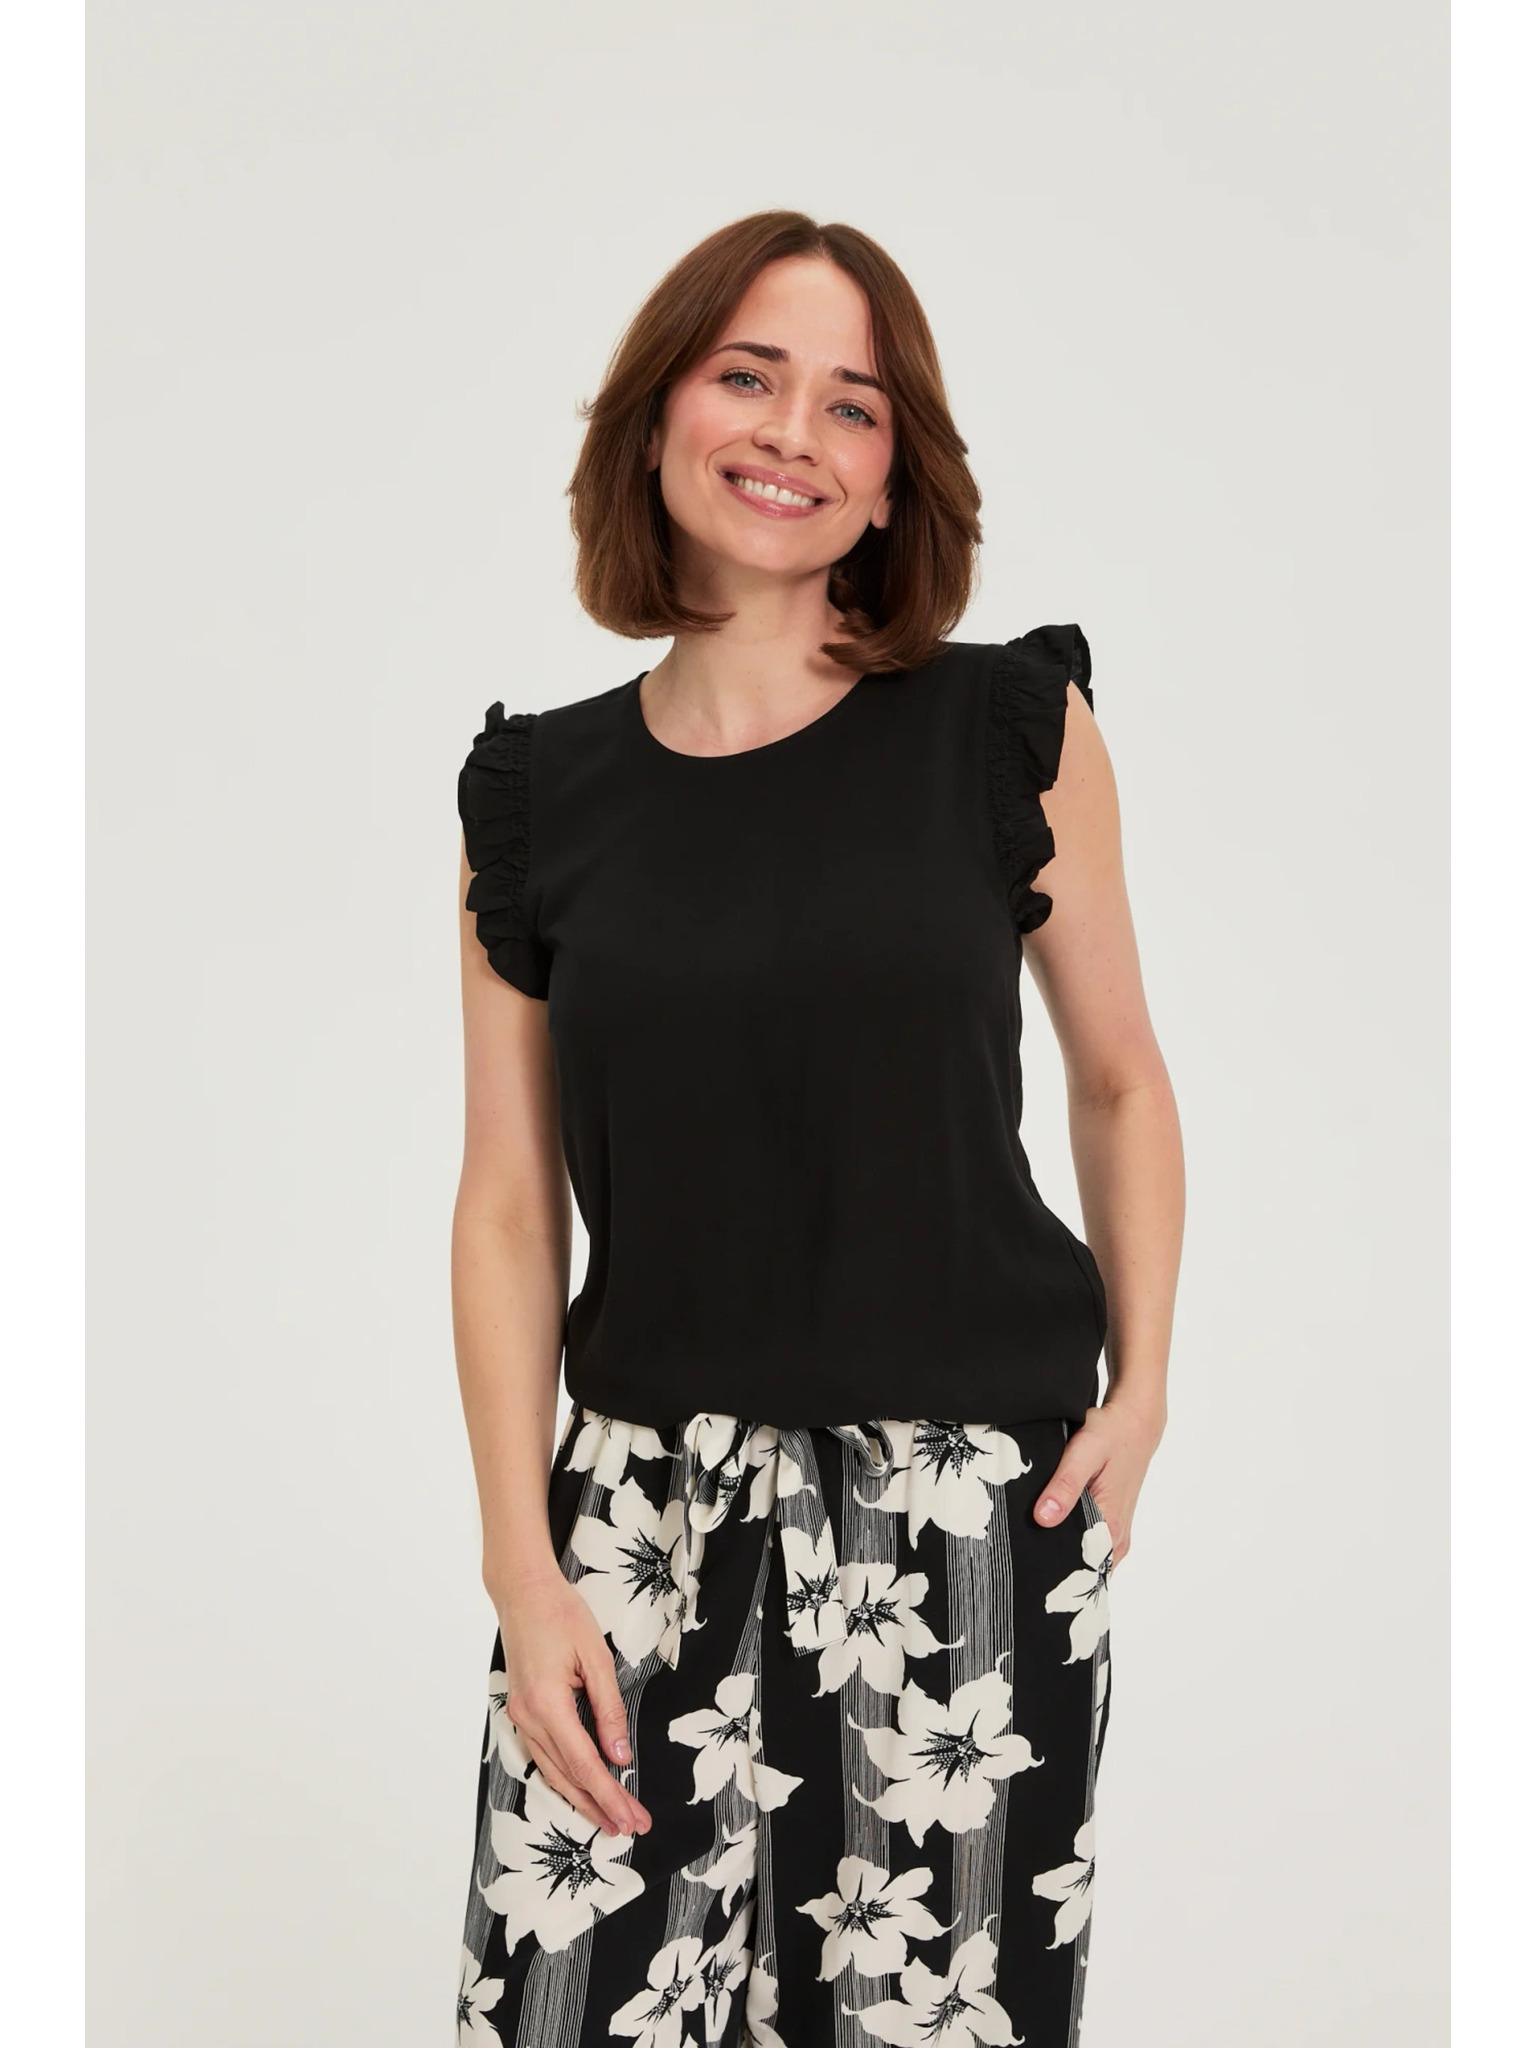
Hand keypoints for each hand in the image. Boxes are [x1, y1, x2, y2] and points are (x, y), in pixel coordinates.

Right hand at [496, 1568, 651, 1838]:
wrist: (523, 1591)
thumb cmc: (562, 1615)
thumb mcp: (597, 1659)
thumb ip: (609, 1710)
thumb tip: (620, 1756)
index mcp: (548, 1704)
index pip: (585, 1764)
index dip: (610, 1795)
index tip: (632, 1818)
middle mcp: (528, 1718)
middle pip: (568, 1777)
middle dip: (600, 1806)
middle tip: (629, 1828)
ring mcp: (520, 1716)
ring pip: (552, 1772)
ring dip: (581, 1798)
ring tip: (608, 1820)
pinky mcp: (521, 1711)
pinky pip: (542, 1756)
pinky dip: (563, 1777)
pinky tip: (580, 1790)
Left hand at [1032, 1397, 1164, 1565]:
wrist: (1134, 1424)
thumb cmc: (1111, 1435)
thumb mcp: (1083, 1453)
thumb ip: (1065, 1486)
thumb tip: (1043, 1518)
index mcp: (1109, 1526)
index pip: (1077, 1569)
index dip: (1050, 1569)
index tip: (1025, 1565)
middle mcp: (1116, 1537)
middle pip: (1078, 1567)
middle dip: (1050, 1563)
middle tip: (1019, 1553)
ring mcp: (1115, 1534)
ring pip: (1083, 1558)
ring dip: (1059, 1551)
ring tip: (1029, 1542)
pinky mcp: (1111, 1525)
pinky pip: (1088, 1545)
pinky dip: (1069, 1540)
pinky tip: (1049, 1528)